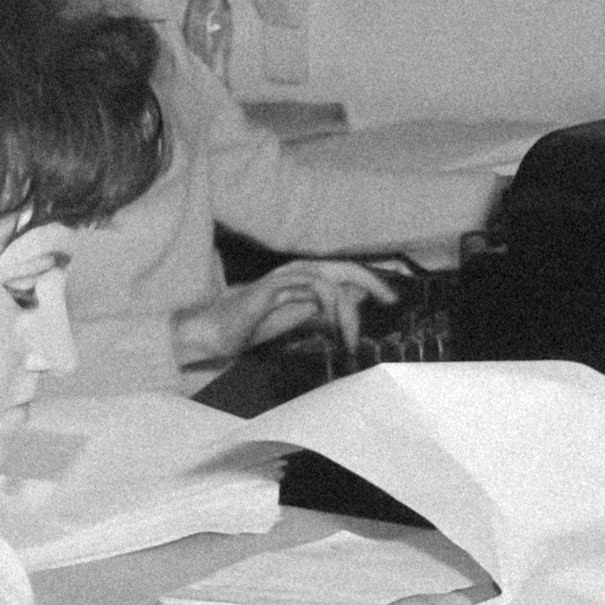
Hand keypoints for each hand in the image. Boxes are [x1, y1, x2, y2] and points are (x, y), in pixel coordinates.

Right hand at [173, 259, 402, 369]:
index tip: (390, 299)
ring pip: (328, 279)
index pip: (344, 272)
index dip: (370, 281)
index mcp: (303, 277)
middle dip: (371, 281)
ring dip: (345, 309)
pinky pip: (307, 286)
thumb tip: (353, 301)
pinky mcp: (270, 288)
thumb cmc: (251, 326)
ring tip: (350, 337)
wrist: (214, 333)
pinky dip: (325, 300)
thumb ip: (323, 308)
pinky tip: (331, 322)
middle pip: (343, 267)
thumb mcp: (297, 318)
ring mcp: (282, 277)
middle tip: (390, 300)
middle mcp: (296, 271)